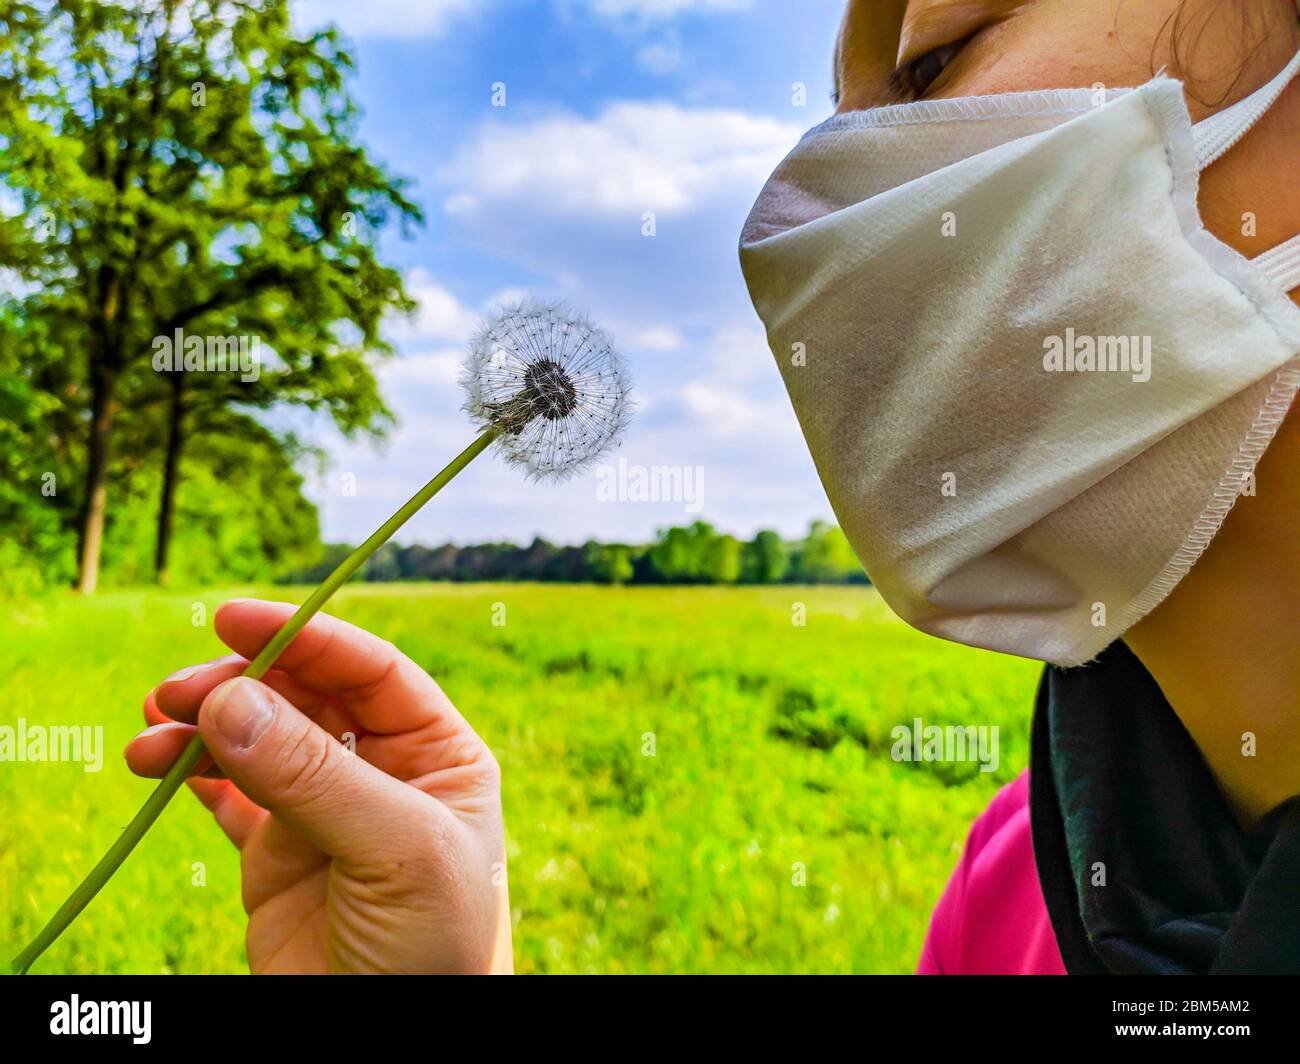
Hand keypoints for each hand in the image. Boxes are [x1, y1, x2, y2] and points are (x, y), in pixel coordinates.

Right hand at [126, 598, 511, 973]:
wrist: (393, 1041)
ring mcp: (325, 810)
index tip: (233, 619)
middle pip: (304, 696)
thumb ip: (315, 777)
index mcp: (438, 754)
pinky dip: (188, 774)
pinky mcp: (276, 854)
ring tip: (149, 737)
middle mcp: (382, 771)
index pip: (370, 672)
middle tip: (177, 692)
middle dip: (242, 683)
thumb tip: (229, 700)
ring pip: (257, 740)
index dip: (306, 637)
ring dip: (202, 727)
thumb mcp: (395, 851)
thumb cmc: (434, 947)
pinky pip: (226, 796)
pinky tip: (154, 765)